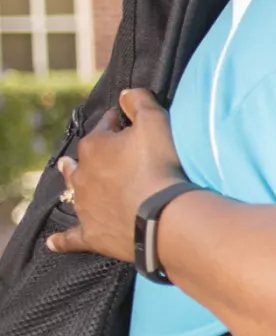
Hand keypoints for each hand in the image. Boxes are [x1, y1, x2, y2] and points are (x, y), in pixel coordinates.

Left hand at [48, 89, 188, 261]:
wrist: (162, 217)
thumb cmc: (160, 167)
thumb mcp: (156, 123)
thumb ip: (140, 102)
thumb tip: (126, 93)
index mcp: (95, 146)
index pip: (105, 126)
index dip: (118, 121)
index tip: (129, 121)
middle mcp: (83, 175)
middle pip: (83, 159)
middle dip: (90, 153)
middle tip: (97, 151)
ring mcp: (85, 206)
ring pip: (74, 191)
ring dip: (74, 184)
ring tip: (69, 174)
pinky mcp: (92, 234)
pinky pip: (72, 237)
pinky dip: (63, 240)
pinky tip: (53, 242)